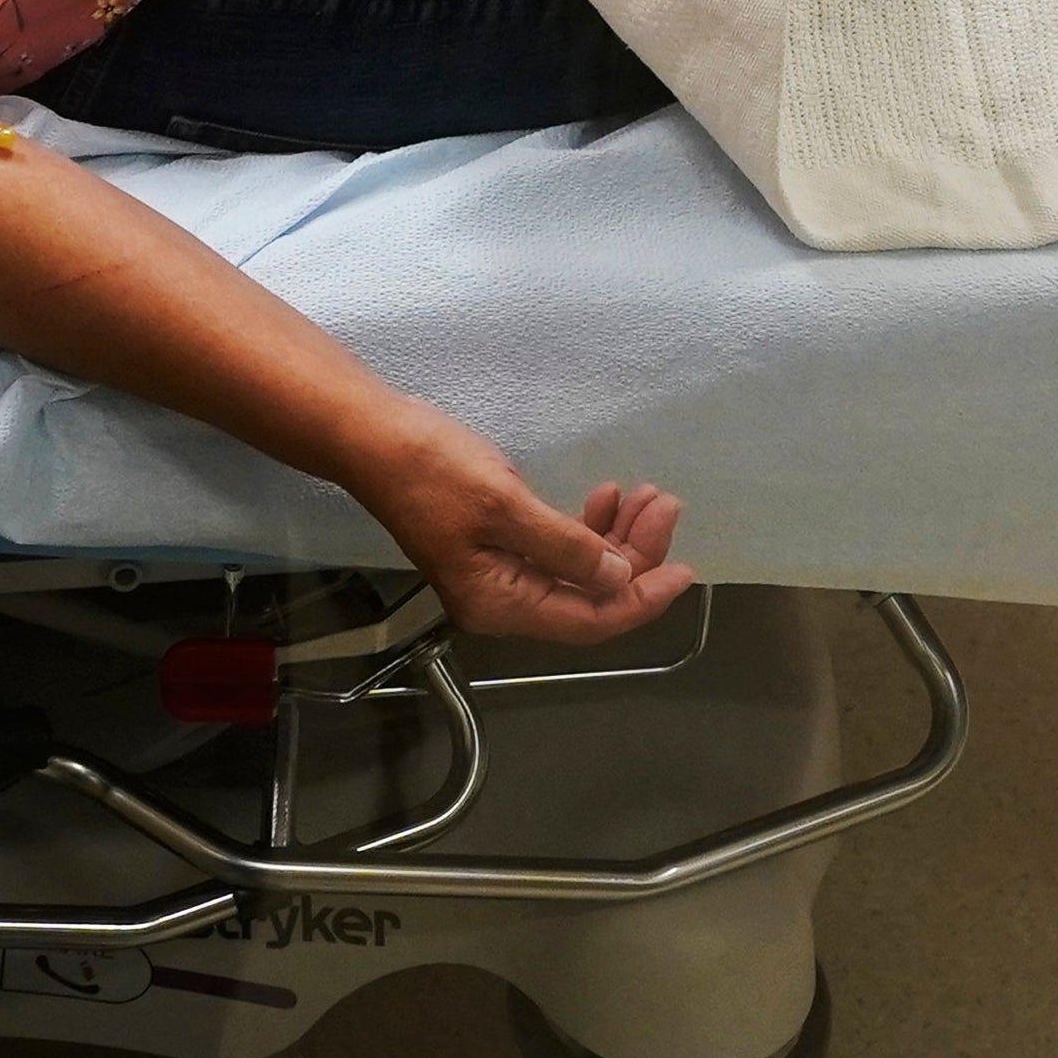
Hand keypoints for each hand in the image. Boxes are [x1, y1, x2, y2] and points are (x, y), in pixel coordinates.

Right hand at [352, 414, 695, 647]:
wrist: (373, 438)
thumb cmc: (433, 469)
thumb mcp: (505, 504)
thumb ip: (566, 546)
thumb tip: (620, 578)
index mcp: (501, 604)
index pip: (590, 619)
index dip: (642, 600)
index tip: (684, 570)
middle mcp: (503, 600)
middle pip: (589, 595)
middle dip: (634, 554)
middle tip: (666, 505)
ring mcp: (499, 573)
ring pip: (577, 569)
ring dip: (615, 537)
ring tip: (647, 494)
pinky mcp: (497, 544)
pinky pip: (557, 549)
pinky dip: (586, 526)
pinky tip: (606, 497)